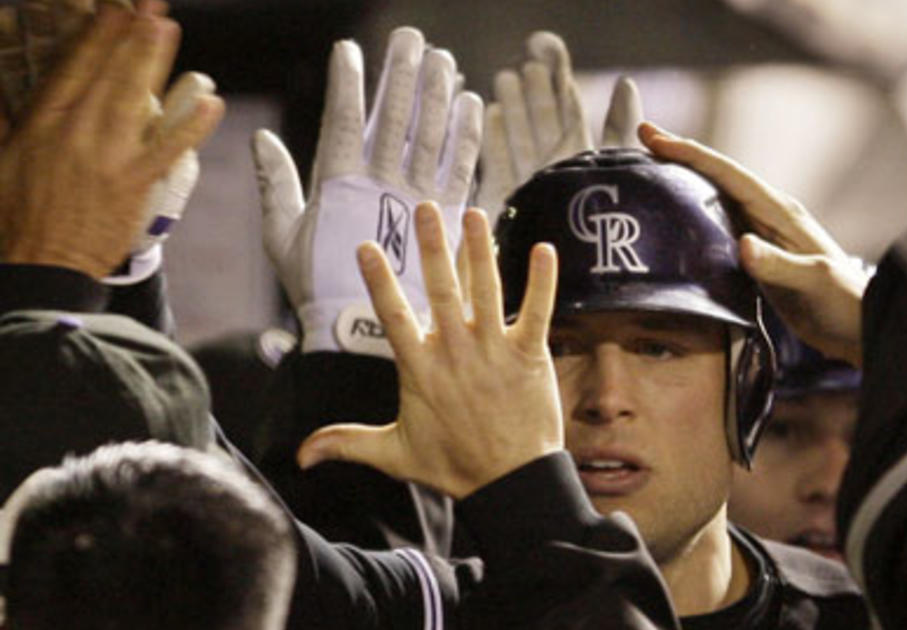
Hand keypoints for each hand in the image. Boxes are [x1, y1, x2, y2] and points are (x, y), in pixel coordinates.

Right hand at [0, 4, 222, 278]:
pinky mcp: (134, 185)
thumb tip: (6, 91)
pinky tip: (210, 102)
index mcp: (41, 125)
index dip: (95, 36)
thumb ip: (7, 121)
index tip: (113, 9)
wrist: (40, 267)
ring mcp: (108, 158)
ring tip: (168, 29)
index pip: (72, 69)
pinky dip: (192, 125)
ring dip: (154, 62)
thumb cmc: (14, 218)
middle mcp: (75, 134)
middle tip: (150, 6)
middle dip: (129, 36)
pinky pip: (169, 149)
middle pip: (106, 75)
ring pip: (134, 99)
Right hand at [254, 28, 482, 356]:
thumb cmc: (318, 288)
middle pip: (395, 116)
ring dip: (438, 92)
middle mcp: (380, 184)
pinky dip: (467, 134)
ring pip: (431, 134)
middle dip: (403, 73)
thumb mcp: (283, 237)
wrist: (363, 334)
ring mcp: (417, 198)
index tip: (349, 49)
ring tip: (443, 59)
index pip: (343, 119)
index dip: (348, 82)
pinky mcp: (446, 217)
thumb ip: (276, 186)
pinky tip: (471, 104)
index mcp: (337, 184)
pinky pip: (462, 166)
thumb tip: (261, 139)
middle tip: (411, 39)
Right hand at [296, 205, 563, 498]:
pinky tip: (545, 248)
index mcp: (420, 369)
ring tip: (474, 214)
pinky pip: (537, 310)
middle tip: (425, 208)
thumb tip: (300, 455)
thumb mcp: (393, 454)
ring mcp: (494, 351)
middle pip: (440, 290)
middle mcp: (455, 353)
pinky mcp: (530, 355)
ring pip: (487, 291)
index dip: (378, 280)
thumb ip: (347, 443)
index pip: (392, 316)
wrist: (510, 484)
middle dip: (432, 247)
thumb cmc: (453, 467)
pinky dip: (542, 280)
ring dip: (481, 250)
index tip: (366, 246)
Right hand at [474, 31, 643, 221]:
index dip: (557, 83)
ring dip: (513, 108)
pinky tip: (491, 112)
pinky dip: (493, 139)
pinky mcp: (505, 201)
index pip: (567, 112)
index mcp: (583, 158)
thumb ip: (620, 123)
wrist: (573, 261)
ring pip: (519, 138)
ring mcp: (529, 185)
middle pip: (541, 124)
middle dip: (532, 94)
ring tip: (506, 78)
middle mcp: (556, 170)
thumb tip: (625, 82)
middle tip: (525, 67)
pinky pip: (496, 164)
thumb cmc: (604, 215)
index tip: (546, 52)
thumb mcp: (619, 161)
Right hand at [638, 122, 866, 365]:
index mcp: (781, 213)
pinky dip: (692, 218)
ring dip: (683, 184)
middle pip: (717, 178)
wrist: (863, 329)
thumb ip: (780, 265)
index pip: (729, 174)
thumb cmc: (845, 304)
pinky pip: (717, 228)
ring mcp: (762, 236)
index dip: (691, 154)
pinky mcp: (757, 259)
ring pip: (714, 200)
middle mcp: (769, 216)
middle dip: (680, 157)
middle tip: (641, 142)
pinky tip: (672, 223)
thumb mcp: (815, 283)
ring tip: (647, 174)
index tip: (654, 138)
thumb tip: (743, 244)